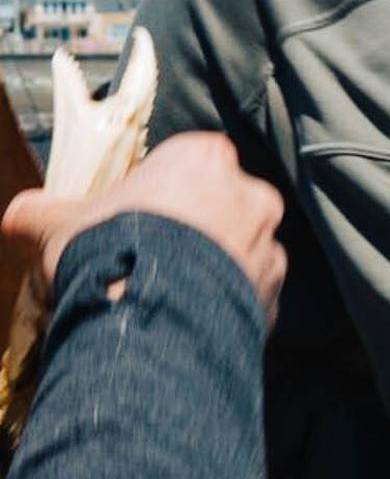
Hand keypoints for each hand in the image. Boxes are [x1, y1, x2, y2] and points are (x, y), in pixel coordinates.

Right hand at [2, 133, 286, 316]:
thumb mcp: (59, 224)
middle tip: (154, 260)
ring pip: (238, 251)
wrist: (152, 318)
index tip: (136, 218)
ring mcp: (269, 244)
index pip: (187, 163)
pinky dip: (227, 304)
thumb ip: (42, 211)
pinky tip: (191, 320)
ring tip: (171, 296)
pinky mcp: (275, 290)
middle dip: (193, 230)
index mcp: (205, 158)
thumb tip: (20, 214)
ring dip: (213, 268)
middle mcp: (251, 193)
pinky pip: (249, 293)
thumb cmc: (108, 250)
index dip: (160, 192)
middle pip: (220, 206)